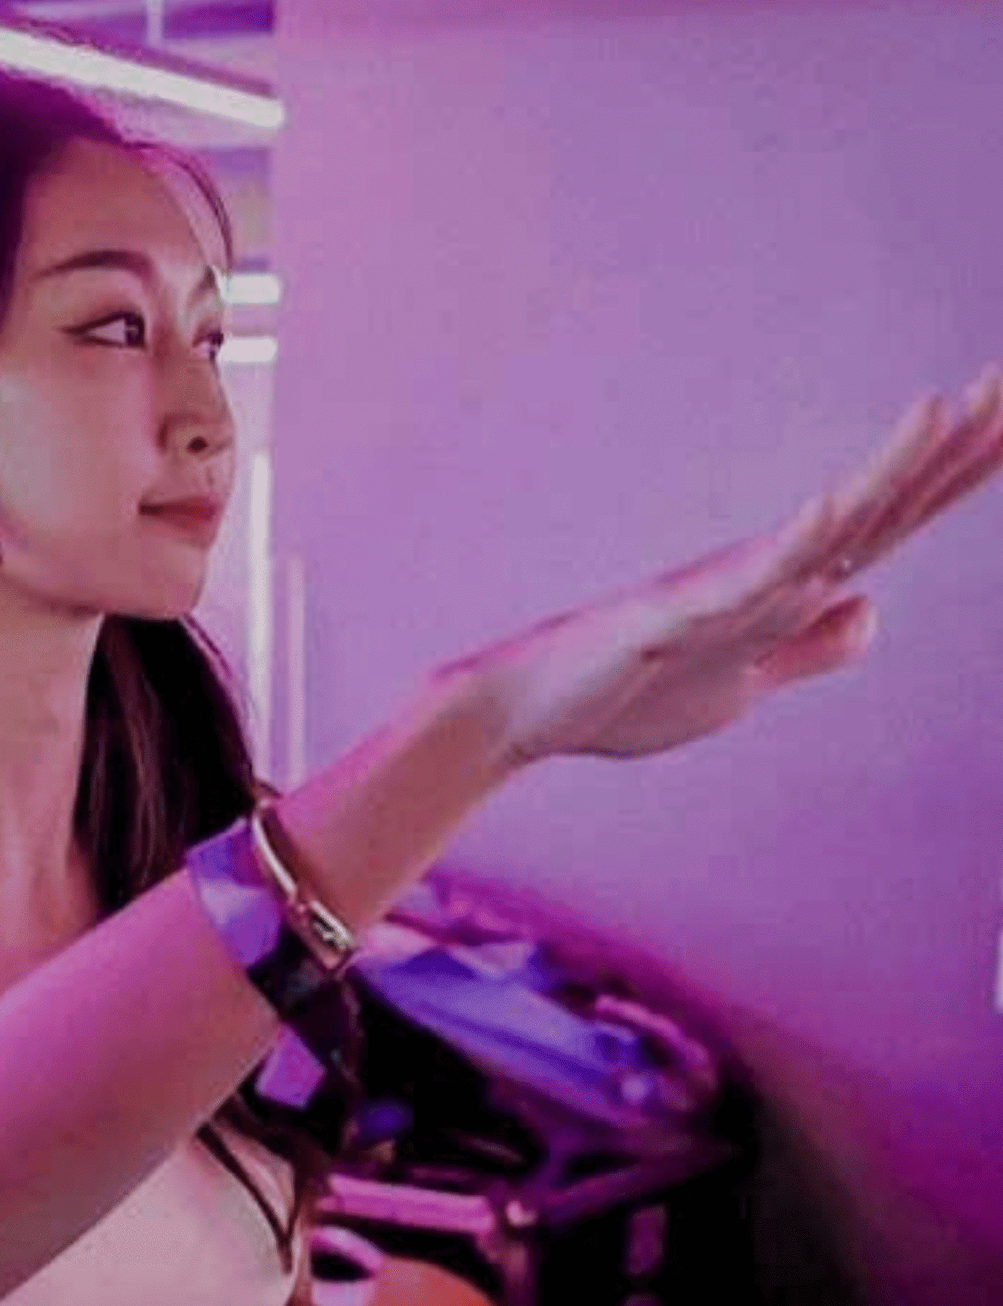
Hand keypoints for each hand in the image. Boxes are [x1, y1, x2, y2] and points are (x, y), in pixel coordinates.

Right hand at [468, 364, 1002, 763]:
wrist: (530, 710)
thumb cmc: (626, 694)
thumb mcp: (743, 683)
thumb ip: (806, 645)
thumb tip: (871, 606)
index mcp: (786, 589)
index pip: (894, 522)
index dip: (962, 474)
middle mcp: (763, 574)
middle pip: (878, 507)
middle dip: (954, 450)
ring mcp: (717, 592)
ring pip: (820, 530)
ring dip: (885, 472)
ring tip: (948, 409)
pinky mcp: (666, 620)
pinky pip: (738, 584)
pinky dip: (790, 546)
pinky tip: (836, 507)